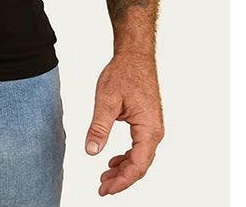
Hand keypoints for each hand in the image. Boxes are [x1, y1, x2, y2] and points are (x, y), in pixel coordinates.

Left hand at [84, 51, 163, 195]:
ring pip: (139, 158)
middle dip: (121, 179)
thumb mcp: (106, 100)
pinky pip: (139, 147)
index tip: (105, 189)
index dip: (122, 181)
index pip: (138, 165)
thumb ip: (99, 127)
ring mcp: (152, 127)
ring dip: (123, 169)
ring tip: (104, 177)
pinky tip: (113, 160)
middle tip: (102, 188)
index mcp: (149, 130)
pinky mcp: (147, 123)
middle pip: (140, 166)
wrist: (135, 56)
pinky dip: (126, 157)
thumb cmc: (124, 74)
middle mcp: (154, 132)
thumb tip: (91, 151)